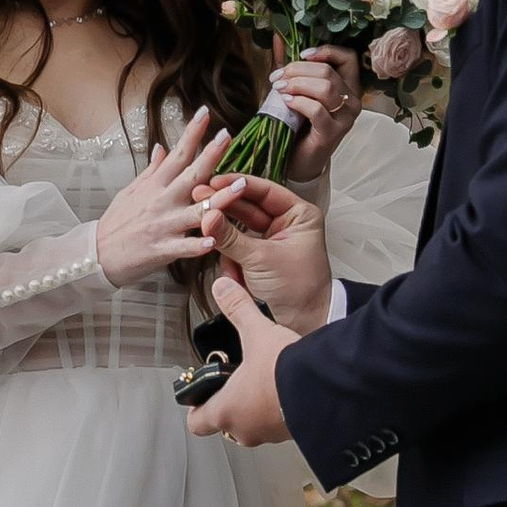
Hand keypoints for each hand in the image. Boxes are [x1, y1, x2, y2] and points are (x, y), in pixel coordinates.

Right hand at [95, 107, 231, 285]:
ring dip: (220, 199)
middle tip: (227, 137)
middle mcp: (162, 201)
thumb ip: (152, 170)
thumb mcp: (130, 191)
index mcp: (155, 186)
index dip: (192, 133)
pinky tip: (213, 240)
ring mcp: (164, 225)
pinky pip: (184, 247)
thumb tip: (162, 147)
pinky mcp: (162, 249)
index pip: (177, 154)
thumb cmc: (116, 223)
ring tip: (240, 187)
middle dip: (210, 155)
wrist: (96, 255)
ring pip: (197, 211)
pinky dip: (198, 244)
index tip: (205, 113)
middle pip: (191, 175)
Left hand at [184, 271, 297, 446]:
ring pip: (253, 427)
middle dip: (229, 406)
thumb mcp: (257, 333)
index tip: (200, 395)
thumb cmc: (285, 371)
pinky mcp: (293, 433)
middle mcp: (245, 429)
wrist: (324, 388)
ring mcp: (270, 434)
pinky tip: (289, 392)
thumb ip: (237, 310)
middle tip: (235, 386)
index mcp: (226, 410)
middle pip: (225, 425)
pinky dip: (280, 412)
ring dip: (255, 410)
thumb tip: (224, 290)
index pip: (196, 422)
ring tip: (265, 385)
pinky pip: (280, 426)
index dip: (196, 407)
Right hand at [195, 169, 332, 330]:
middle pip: (248, 207)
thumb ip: (231, 237)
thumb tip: (208, 217)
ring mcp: (271, 240)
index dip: (238, 184)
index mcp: (299, 215)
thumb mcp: (261, 259)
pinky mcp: (259, 257)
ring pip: (238, 229)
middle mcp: (286, 224)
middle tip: (201, 201)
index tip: (215, 182)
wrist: (305, 323)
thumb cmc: (300, 290)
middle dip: (225, 209)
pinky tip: (232, 273)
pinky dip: (230, 260)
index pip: (265, 190)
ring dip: (227, 241)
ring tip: (213, 242)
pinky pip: (236, 249)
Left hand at [265, 48, 357, 177]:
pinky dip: (299, 101)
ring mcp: (345, 118)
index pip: (348, 57)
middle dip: (299, 70)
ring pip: (326, 88)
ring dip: (298, 84)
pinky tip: (286, 101)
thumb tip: (277, 40)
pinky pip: (317, 110)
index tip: (303, 55)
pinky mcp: (333, 133)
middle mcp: (352, 100)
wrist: (299, 160)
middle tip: (278, 77)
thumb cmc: (300, 124)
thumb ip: (291, 68)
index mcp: (348, 86)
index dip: (326, 51)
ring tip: (280, 88)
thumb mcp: (297, 91)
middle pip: (329, 72)